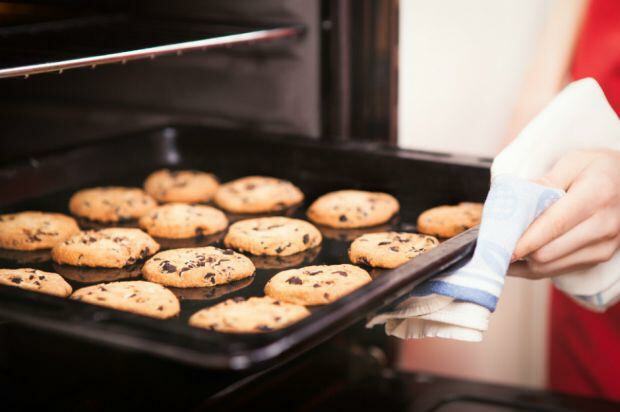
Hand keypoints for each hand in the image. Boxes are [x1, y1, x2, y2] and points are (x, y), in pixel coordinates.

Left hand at [510, 149, 619, 278]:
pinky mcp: (599, 258)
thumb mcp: (574, 162)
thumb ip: (545, 181)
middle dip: (517, 251)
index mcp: (596, 196)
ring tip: (500, 251)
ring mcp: (604, 246)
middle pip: (548, 252)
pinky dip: (534, 267)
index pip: (553, 225)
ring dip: (522, 263)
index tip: (498, 245)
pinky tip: (516, 259)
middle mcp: (604, 226)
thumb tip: (517, 202)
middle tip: (491, 245)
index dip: (523, 239)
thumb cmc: (600, 168)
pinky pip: (558, 270)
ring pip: (551, 267)